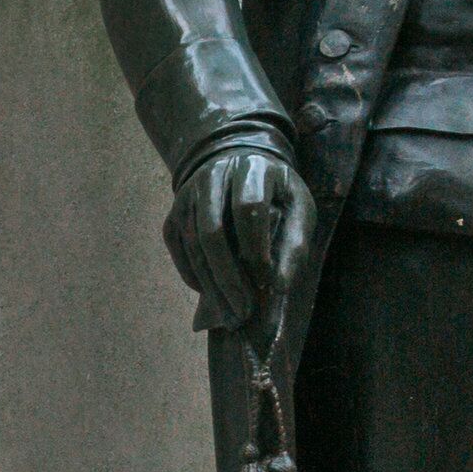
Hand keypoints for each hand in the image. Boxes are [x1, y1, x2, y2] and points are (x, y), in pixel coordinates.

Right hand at [167, 142, 314, 333]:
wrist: (239, 159)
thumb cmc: (275, 190)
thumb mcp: (298, 207)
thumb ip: (294, 244)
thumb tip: (278, 287)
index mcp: (252, 169)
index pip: (248, 208)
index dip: (257, 248)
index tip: (268, 282)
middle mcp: (213, 176)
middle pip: (212, 231)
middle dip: (228, 276)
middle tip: (244, 311)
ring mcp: (188, 192)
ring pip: (192, 243)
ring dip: (210, 282)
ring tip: (229, 312)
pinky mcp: (174, 209)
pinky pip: (176, 245)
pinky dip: (191, 273)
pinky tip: (209, 292)